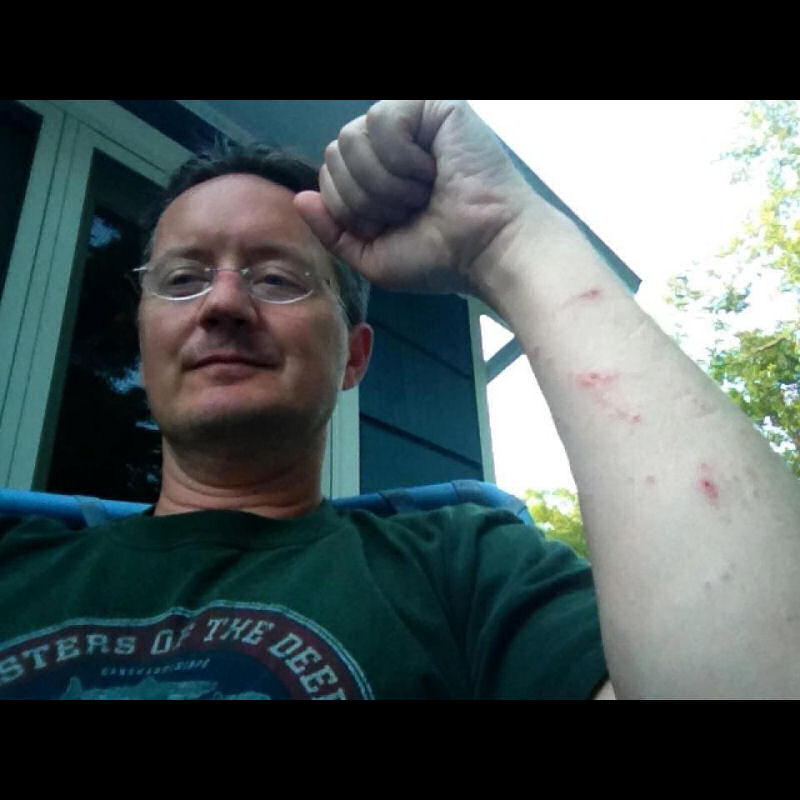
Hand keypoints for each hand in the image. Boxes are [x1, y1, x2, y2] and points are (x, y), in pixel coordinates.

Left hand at [294, 100, 537, 297]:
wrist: (486, 249)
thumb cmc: (441, 256)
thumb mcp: (374, 256)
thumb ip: (333, 231)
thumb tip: (300, 197)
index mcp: (377, 175)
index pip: (328, 175)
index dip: (350, 209)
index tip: (395, 225)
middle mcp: (391, 144)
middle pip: (335, 153)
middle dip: (366, 198)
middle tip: (411, 209)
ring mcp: (410, 121)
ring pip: (351, 138)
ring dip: (385, 182)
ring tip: (423, 192)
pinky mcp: (430, 105)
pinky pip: (381, 121)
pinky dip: (401, 159)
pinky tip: (432, 169)